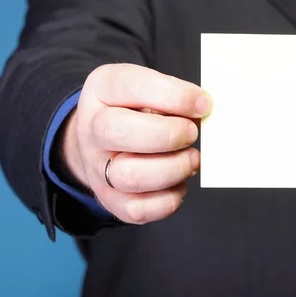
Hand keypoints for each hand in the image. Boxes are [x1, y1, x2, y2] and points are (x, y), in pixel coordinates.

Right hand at [61, 63, 211, 223]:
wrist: (99, 140)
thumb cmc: (132, 108)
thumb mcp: (146, 86)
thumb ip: (172, 94)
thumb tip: (203, 110)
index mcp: (102, 89)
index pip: (132, 86)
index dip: (174, 96)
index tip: (203, 104)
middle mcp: (92, 129)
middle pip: (120, 132)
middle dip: (168, 134)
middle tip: (192, 133)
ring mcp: (98, 168)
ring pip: (131, 176)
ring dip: (173, 169)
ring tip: (191, 159)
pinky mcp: (110, 199)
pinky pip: (138, 210)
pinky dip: (168, 200)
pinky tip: (178, 183)